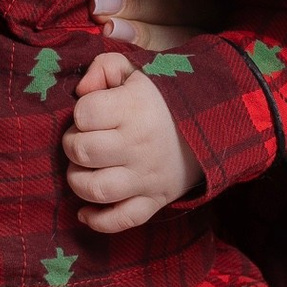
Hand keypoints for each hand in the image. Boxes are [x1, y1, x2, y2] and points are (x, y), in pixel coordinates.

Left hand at [64, 47, 194, 233]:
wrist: (213, 128)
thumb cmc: (164, 98)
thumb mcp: (138, 70)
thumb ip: (104, 66)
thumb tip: (80, 89)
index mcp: (134, 109)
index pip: (84, 113)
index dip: (80, 113)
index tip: (91, 114)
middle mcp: (139, 146)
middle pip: (83, 151)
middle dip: (73, 145)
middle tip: (84, 140)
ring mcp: (147, 178)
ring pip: (96, 190)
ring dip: (78, 181)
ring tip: (85, 169)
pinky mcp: (154, 201)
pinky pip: (121, 220)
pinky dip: (98, 220)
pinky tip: (86, 211)